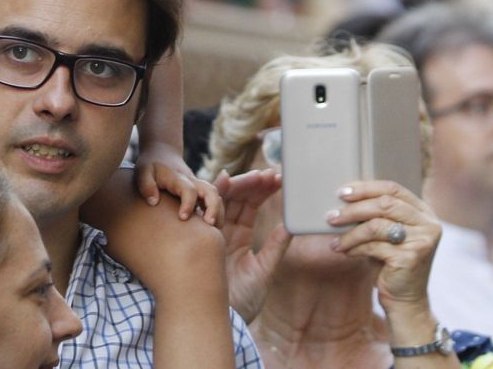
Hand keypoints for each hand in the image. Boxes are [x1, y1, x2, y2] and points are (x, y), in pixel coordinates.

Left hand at [135, 142, 221, 223]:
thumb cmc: (151, 166)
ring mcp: (198, 188)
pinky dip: (216, 214)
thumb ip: (146, 185)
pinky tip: (210, 230)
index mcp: (178, 178)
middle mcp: (192, 182)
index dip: (188, 203)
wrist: (162, 154)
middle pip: (211, 191)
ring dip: (218, 213)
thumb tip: (153, 202)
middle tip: (210, 225)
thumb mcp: (143, 171)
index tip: (183, 218)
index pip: (189, 189)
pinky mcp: (200, 194)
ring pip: (216, 197)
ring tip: (214, 232)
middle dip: (213, 208)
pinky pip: (213, 203)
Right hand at [215, 168, 289, 323]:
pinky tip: (225, 179)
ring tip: (255, 175)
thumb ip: (276, 248)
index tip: (276, 178)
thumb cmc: (242, 301)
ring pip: (223, 200)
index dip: (261, 192)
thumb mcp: (264, 271)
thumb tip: (291, 226)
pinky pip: (207, 209)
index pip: (250, 208)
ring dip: (239, 185)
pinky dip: (215, 193)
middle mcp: (224, 232)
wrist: (218, 318)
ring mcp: (211, 232)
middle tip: (268, 173)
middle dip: (251, 184)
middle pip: (236, 199)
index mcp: (240, 239)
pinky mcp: (201, 235)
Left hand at [327, 180, 440, 310]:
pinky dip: (355, 247)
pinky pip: (374, 246)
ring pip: (376, 225)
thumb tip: (344, 196)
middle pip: (385, 204)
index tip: (342, 192)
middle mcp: (428, 224)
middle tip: (332, 216)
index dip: (366, 188)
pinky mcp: (411, 257)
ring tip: (335, 239)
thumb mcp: (386, 232)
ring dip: (350, 232)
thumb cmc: (390, 262)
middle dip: (354, 209)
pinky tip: (345, 251)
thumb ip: (377, 214)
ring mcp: (422, 240)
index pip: (393, 188)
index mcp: (423, 212)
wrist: (405, 299)